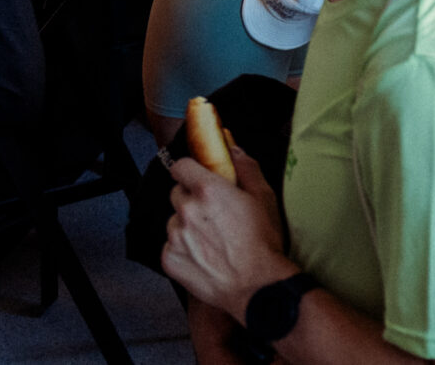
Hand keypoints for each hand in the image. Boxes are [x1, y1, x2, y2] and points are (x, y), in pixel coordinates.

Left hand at [162, 138, 293, 321]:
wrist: (255, 285)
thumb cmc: (262, 242)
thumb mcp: (264, 197)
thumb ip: (246, 168)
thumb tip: (233, 150)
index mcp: (208, 190)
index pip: (181, 166)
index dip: (189, 169)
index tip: (196, 176)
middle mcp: (187, 210)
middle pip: (177, 194)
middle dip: (191, 199)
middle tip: (212, 213)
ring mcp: (175, 236)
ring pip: (174, 221)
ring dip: (186, 225)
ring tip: (210, 239)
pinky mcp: (170, 259)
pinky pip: (171, 246)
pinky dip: (183, 248)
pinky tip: (204, 255)